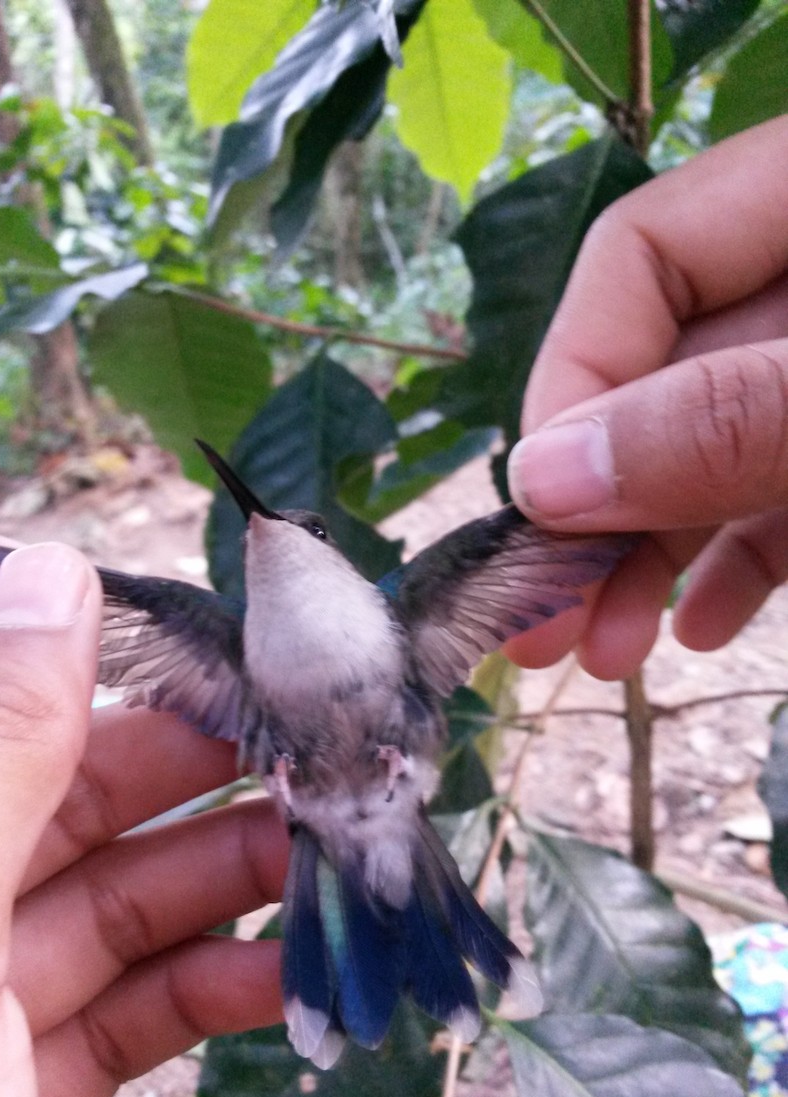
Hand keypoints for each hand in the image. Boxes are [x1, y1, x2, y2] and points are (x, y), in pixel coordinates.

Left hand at [0, 541, 287, 1096]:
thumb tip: (59, 570)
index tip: (110, 594)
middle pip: (29, 784)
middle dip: (170, 759)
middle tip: (294, 744)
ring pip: (92, 897)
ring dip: (212, 872)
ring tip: (322, 856)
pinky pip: (114, 1013)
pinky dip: (202, 988)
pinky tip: (278, 977)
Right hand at [504, 115, 787, 679]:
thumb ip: (721, 422)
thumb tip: (541, 479)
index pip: (639, 259)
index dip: (572, 381)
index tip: (537, 512)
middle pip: (667, 378)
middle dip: (600, 508)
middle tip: (541, 622)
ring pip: (722, 450)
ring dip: (655, 556)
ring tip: (608, 652)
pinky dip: (745, 560)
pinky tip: (708, 625)